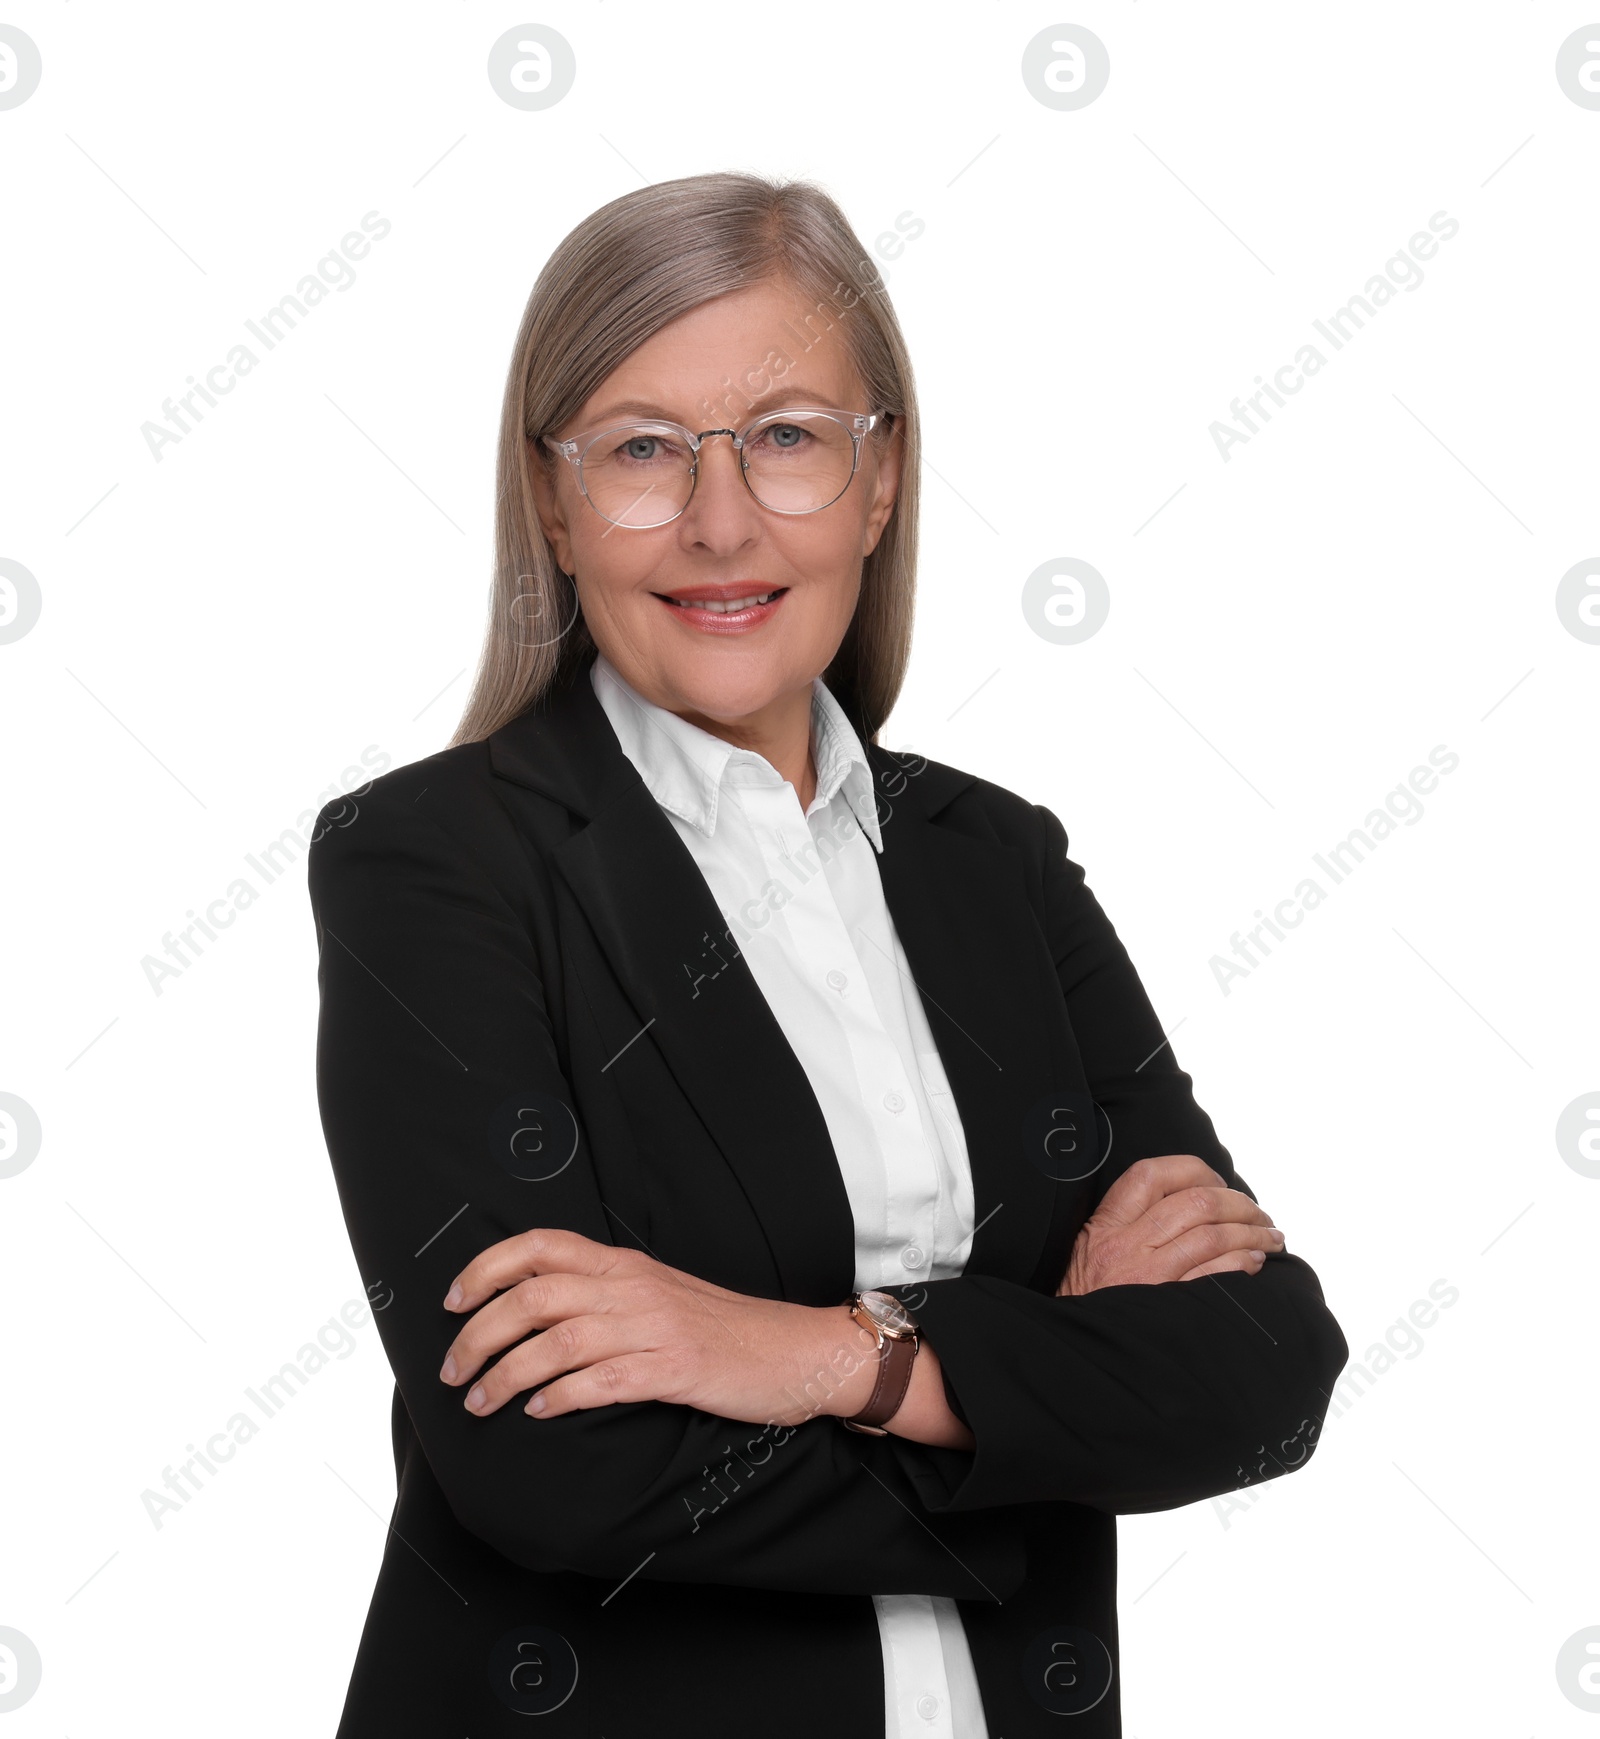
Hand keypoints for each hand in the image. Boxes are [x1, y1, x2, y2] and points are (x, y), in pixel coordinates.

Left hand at [438, 1228, 881, 1428]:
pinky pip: (602, 1379)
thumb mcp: (659, 1297)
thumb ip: (604, 1298)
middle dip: (478, 1333)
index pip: (540, 1247)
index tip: (451, 1301)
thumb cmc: (724, 1332)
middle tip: (452, 1371)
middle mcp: (633, 1287)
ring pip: (557, 1339)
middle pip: (533, 1295)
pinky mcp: (675, 1368)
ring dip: (506, 1373)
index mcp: (625, 1265)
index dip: (486, 1268)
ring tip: (479, 1402)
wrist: (797, 1351)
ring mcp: (655, 1326)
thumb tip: (532, 1318)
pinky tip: (538, 1413)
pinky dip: (561, 1396)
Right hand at [1057, 1154, 1285, 1295]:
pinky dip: (1243, 1263)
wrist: (1075, 1345)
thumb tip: (1191, 1201)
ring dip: (1252, 1233)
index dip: (1195, 1171)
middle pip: (1196, 1203)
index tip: (1218, 1182)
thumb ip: (1128, 1221)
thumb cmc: (1088, 1298)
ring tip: (1269, 1237)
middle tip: (1259, 1214)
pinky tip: (1254, 1262)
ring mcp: (1148, 1278)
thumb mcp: (1091, 1248)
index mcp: (1107, 1224)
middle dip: (1239, 1203)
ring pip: (1212, 1236)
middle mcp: (1126, 1246)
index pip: (1152, 1175)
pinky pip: (1216, 1276)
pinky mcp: (1168, 1308)